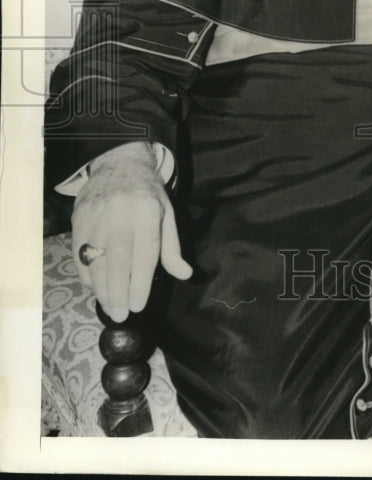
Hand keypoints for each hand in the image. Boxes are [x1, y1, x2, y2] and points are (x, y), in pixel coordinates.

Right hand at [72, 141, 191, 321]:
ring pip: (95, 262)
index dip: (140, 283)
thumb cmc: (147, 194)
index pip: (144, 254)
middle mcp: (119, 216)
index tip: (138, 305)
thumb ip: (172, 247)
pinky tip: (96, 288)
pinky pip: (79, 256)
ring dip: (101, 289)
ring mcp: (95, 218)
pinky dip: (87, 275)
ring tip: (110, 306)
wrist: (118, 165)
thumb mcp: (167, 214)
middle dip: (118, 293)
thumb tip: (185, 274)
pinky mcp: (78, 221)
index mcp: (146, 213)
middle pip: (116, 262)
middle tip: (121, 315)